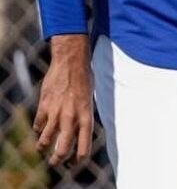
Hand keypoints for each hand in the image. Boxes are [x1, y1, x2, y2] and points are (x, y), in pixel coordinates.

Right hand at [34, 34, 94, 166]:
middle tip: (56, 162)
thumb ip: (82, 115)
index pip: (84, 143)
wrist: (71, 62)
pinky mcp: (44, 106)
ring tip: (44, 147)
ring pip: (46, 139)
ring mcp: (56, 112)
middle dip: (58, 159)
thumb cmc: (84, 79)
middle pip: (63, 148)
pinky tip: (41, 127)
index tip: (77, 162)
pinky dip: (39, 129)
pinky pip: (39, 125)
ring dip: (44, 146)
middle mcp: (71, 117)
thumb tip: (78, 129)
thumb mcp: (89, 99)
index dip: (80, 156)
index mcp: (86, 115)